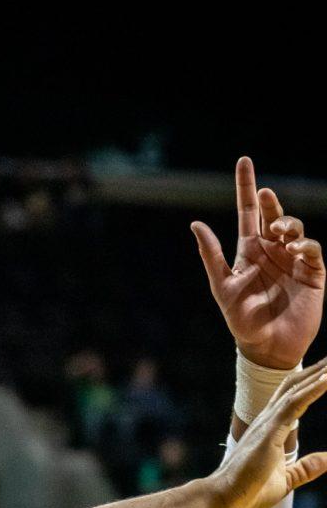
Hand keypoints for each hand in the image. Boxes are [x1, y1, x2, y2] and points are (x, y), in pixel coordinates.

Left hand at [192, 157, 324, 369]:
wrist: (267, 347)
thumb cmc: (242, 320)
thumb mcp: (223, 286)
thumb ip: (211, 255)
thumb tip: (195, 224)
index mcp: (250, 249)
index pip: (248, 212)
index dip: (246, 187)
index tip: (243, 161)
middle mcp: (272, 249)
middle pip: (272, 214)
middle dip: (269, 202)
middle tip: (264, 195)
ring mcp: (294, 259)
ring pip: (295, 228)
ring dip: (288, 223)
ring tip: (280, 231)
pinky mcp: (313, 273)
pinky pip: (313, 250)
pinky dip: (306, 245)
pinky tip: (295, 248)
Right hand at [213, 359, 326, 507]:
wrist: (223, 497)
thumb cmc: (248, 491)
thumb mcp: (286, 480)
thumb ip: (306, 468)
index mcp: (269, 428)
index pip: (292, 397)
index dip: (309, 382)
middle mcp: (266, 420)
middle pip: (293, 386)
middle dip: (315, 371)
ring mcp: (267, 423)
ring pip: (296, 390)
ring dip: (317, 374)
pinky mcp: (270, 432)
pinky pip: (295, 404)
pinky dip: (312, 390)